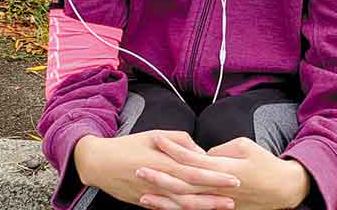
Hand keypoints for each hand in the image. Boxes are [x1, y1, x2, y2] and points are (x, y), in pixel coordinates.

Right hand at [74, 130, 239, 208]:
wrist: (100, 163)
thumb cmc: (129, 145)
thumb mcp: (155, 134)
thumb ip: (179, 140)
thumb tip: (200, 151)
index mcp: (165, 161)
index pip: (195, 170)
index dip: (216, 175)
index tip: (234, 177)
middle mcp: (161, 180)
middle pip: (194, 190)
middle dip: (216, 193)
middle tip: (237, 193)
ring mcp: (154, 194)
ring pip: (184, 204)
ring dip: (206, 206)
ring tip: (225, 206)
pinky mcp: (147, 202)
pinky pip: (170, 209)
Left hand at [138, 136, 310, 209]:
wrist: (282, 190)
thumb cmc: (264, 163)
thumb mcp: (244, 147)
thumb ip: (220, 150)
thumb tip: (202, 154)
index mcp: (223, 168)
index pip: (192, 158)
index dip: (173, 149)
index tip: (156, 140)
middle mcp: (217, 188)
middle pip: (183, 183)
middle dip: (160, 176)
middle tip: (138, 169)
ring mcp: (217, 203)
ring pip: (185, 203)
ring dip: (163, 199)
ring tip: (142, 194)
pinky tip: (162, 208)